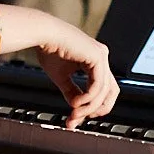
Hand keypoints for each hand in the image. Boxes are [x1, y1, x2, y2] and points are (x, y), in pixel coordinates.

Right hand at [0, 4, 117, 128]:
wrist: (43, 34)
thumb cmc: (49, 50)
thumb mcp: (62, 77)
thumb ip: (72, 92)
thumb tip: (77, 109)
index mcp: (95, 60)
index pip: (102, 89)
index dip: (92, 106)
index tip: (76, 117)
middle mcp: (101, 57)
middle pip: (110, 92)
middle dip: (96, 109)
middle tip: (79, 119)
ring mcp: (102, 56)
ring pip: (104, 92)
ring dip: (88, 107)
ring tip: (73, 113)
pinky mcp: (98, 57)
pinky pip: (98, 85)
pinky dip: (88, 98)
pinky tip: (75, 103)